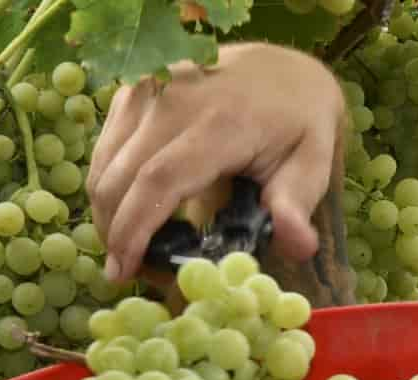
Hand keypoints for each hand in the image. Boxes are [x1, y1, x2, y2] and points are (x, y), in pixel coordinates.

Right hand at [85, 42, 346, 281]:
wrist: (283, 69)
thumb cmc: (298, 126)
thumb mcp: (313, 165)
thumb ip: (297, 206)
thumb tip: (299, 247)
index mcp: (221, 123)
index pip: (159, 179)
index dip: (134, 228)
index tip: (123, 270)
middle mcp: (177, 100)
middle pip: (122, 174)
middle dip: (112, 231)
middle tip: (121, 271)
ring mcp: (151, 89)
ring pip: (105, 160)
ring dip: (104, 210)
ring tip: (121, 248)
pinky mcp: (136, 88)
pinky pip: (106, 144)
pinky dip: (106, 182)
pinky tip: (123, 211)